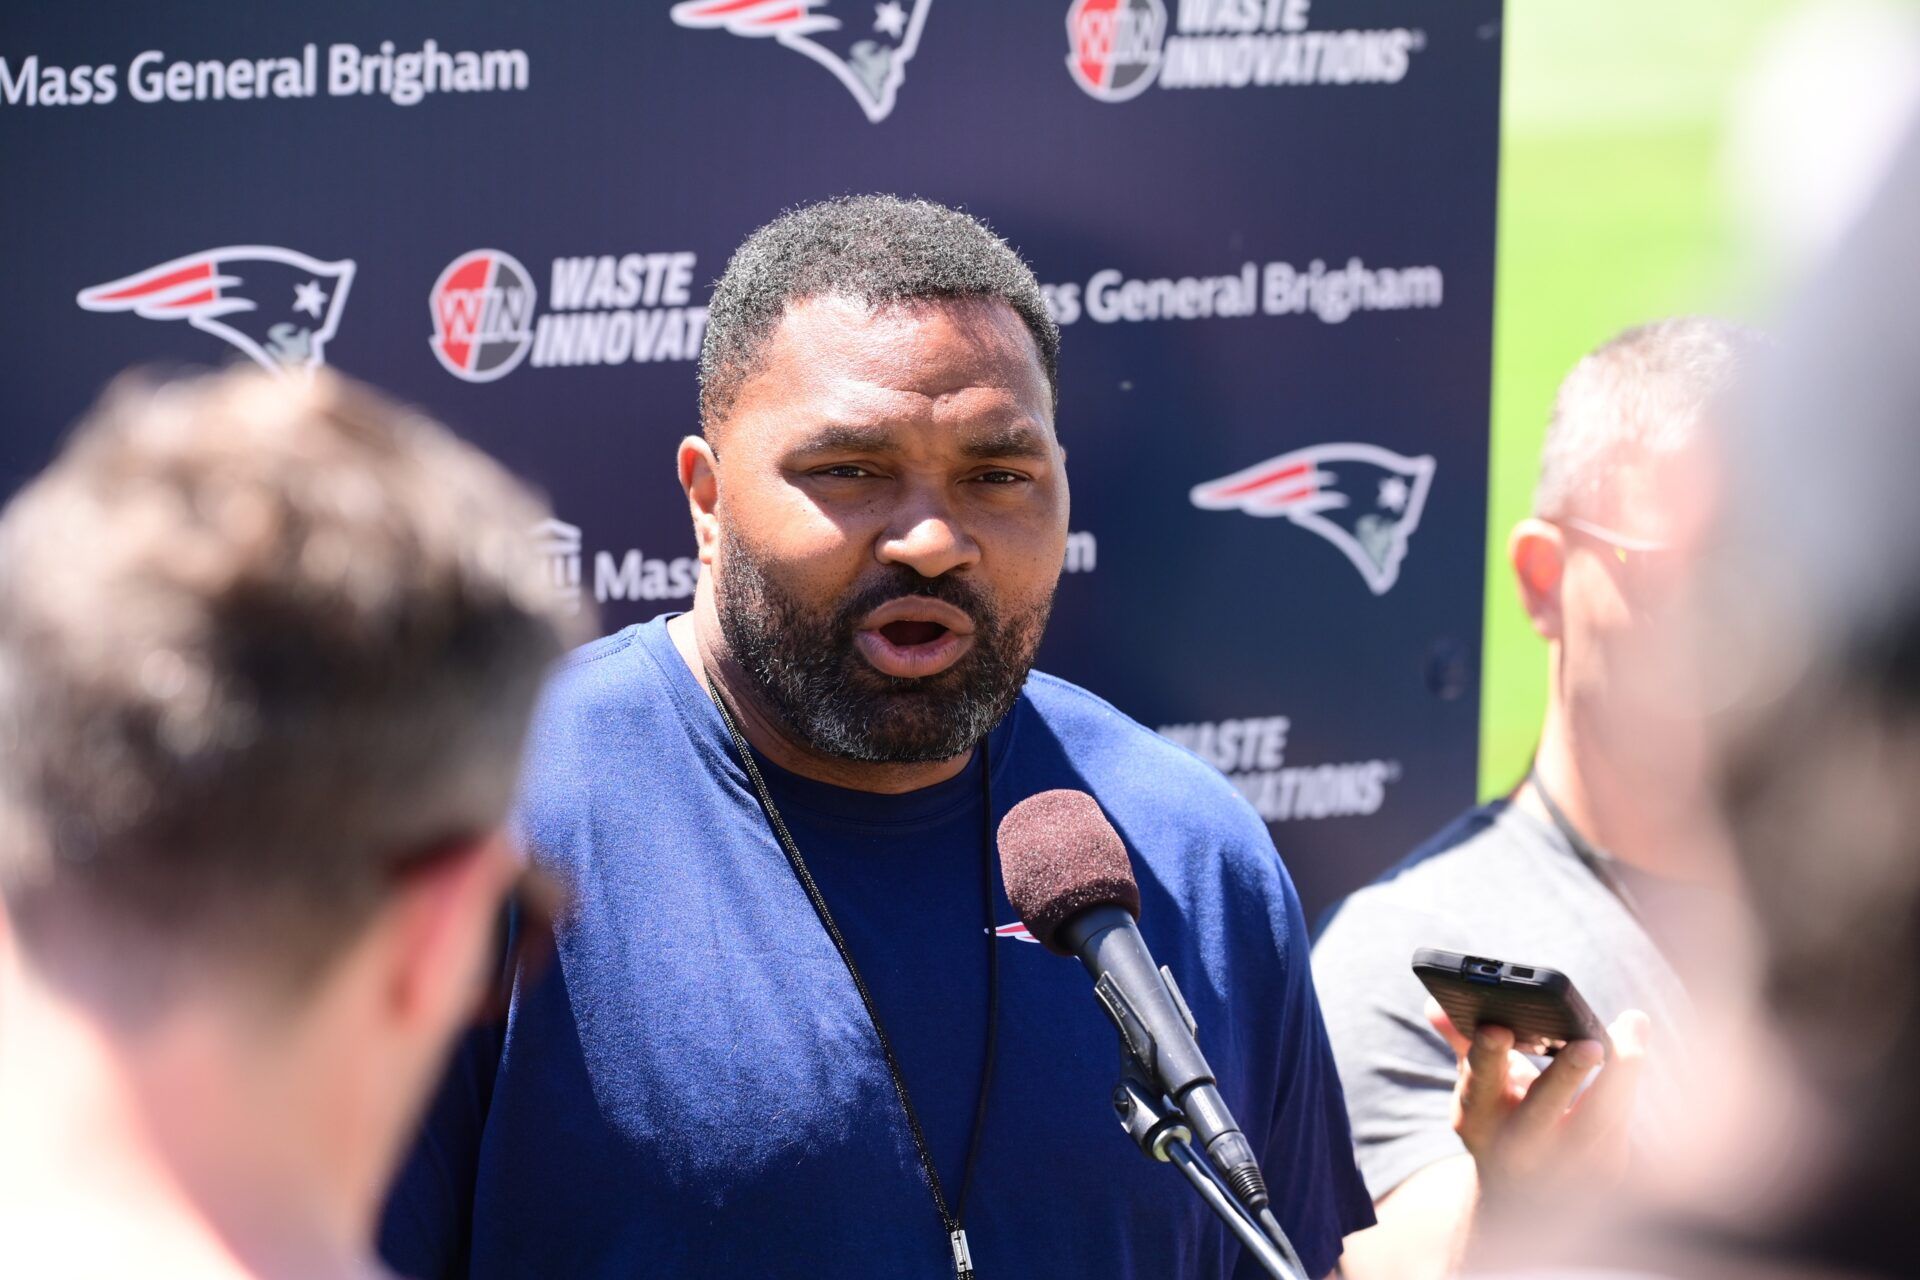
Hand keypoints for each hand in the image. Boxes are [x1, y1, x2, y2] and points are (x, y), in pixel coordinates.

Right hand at [1427, 999, 1650, 1197]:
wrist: (1526, 1202)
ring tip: (1631, 1024)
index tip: (1497, 1028)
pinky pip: (1624, 1118)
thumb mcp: (1478, 1091)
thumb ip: (1464, 1043)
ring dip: (1621, 1069)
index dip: (1486, 1055)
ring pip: (1601, 1115)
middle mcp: (1520, 1145)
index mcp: (1480, 1117)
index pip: (1480, 1081)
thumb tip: (1436, 1003)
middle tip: (1591, 1041)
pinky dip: (1629, 1082)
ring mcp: (1567, 1164)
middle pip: (1546, 1107)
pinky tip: (1634, 1047)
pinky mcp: (1609, 1169)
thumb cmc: (1502, 1126)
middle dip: (1566, 1075)